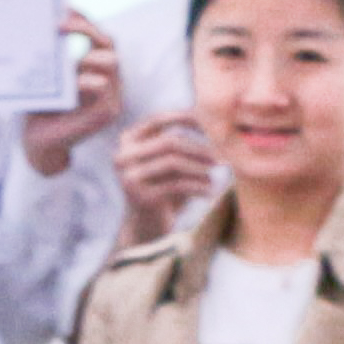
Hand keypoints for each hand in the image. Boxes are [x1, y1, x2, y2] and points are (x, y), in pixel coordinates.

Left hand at [21, 13, 123, 177]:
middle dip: (86, 29)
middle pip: (109, 43)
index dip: (85, 20)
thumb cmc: (40, 106)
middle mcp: (108, 79)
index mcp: (95, 68)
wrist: (38, 141)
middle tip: (59, 26)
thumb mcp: (45, 76)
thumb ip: (50, 55)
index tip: (64, 7)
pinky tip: (71, 81)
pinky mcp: (107, 113)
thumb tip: (39, 21)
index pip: (99, 36)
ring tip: (62, 56)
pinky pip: (103, 87)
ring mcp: (111, 96)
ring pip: (110, 62)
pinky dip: (86, 80)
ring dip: (84, 55)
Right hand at [114, 113, 219, 245]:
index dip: (186, 119)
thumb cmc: (164, 188)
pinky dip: (198, 186)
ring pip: (174, 163)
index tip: (211, 126)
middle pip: (169, 142)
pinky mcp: (140, 197)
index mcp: (128, 140)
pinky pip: (178, 185)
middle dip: (199, 149)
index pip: (158, 120)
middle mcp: (123, 156)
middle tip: (220, 159)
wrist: (146, 225)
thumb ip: (180, 142)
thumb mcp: (169, 162)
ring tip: (214, 176)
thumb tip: (210, 119)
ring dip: (200, 168)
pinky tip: (210, 192)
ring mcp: (129, 176)